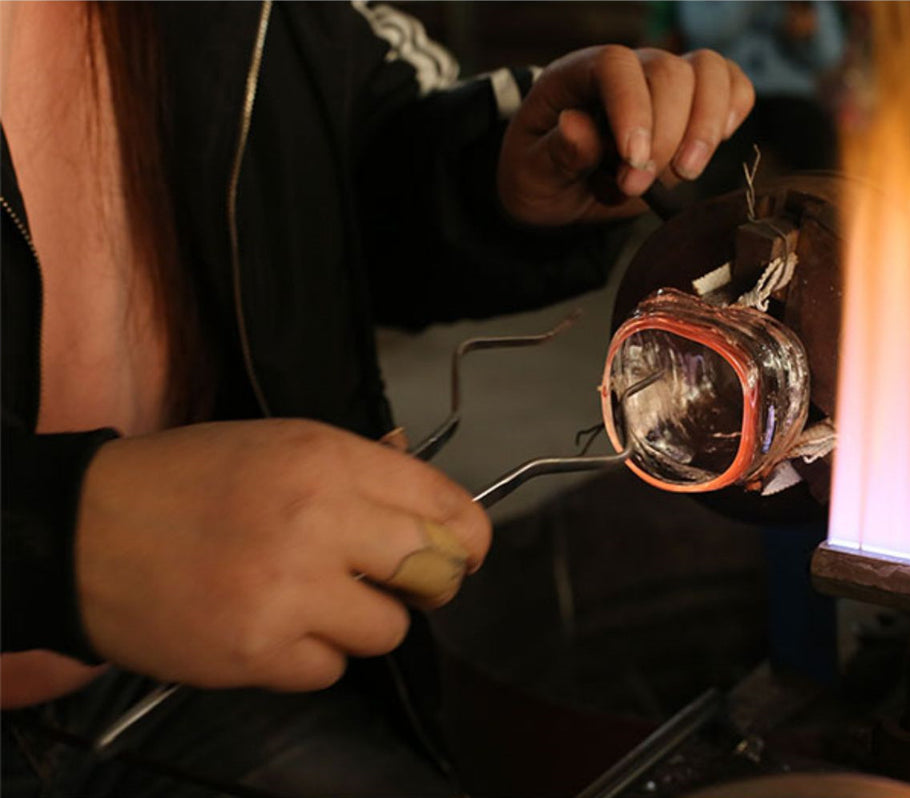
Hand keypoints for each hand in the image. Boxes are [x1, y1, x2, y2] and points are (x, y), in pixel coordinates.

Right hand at [75, 419, 489, 691]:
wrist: (84, 533)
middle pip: (435, 570)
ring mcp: (289, 591)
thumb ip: (361, 472)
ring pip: (389, 630)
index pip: (445, 505)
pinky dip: (313, 656)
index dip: (467, 537)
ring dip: (364, 622)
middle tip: (402, 583)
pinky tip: (276, 627)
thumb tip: (435, 509)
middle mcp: (319, 521)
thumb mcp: (281, 444)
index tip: (465, 552)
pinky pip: (331, 670)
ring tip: (316, 602)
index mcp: (328, 460)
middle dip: (430, 582)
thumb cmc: (188, 482)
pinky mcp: (258, 651)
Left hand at [497, 46, 754, 225]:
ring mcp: (666, 82)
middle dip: (665, 136)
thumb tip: (577, 128)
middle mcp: (628, 69)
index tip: (635, 159)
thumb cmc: (542, 175)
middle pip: (670, 72)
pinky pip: (733, 86)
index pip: (615, 66)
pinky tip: (712, 148)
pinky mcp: (696, 103)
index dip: (632, 108)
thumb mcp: (532, 173)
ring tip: (684, 173)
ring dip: (706, 127)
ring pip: (709, 72)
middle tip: (637, 186)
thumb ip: (557, 152)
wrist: (560, 188)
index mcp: (578, 74)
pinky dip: (734, 113)